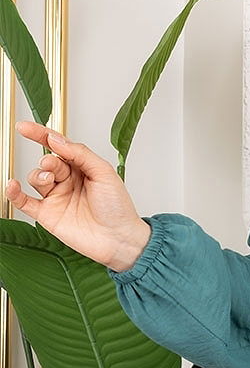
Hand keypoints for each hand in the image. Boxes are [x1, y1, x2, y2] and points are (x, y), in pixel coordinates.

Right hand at [5, 121, 151, 270]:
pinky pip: (25, 201)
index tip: (25, 127)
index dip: (41, 135)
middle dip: (48, 162)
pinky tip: (12, 185)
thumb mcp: (104, 172)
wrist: (119, 239)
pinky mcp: (48, 215)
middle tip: (54, 167)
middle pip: (47, 162)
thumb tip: (56, 139)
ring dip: (39, 176)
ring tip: (50, 182)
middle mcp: (68, 181)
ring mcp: (57, 198)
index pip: (58, 146)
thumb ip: (80, 153)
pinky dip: (15, 193)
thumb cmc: (118, 208)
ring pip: (36, 178)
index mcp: (82, 168)